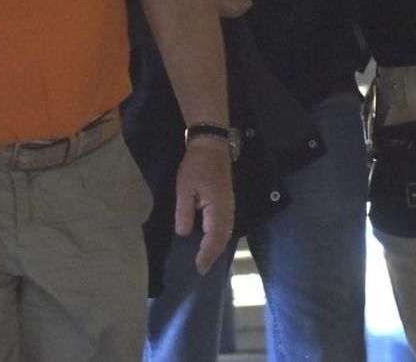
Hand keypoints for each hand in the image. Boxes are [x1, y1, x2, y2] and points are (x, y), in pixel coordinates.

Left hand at [174, 141, 234, 274]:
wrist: (212, 146)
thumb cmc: (196, 165)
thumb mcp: (184, 188)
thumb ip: (185, 212)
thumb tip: (185, 233)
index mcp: (217, 208)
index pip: (214, 238)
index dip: (206, 254)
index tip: (199, 268)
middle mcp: (228, 210)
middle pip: (224, 238)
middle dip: (213, 255)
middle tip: (202, 269)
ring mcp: (231, 206)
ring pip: (227, 232)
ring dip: (218, 247)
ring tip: (206, 259)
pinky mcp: (229, 202)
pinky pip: (227, 225)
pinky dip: (221, 237)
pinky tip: (212, 241)